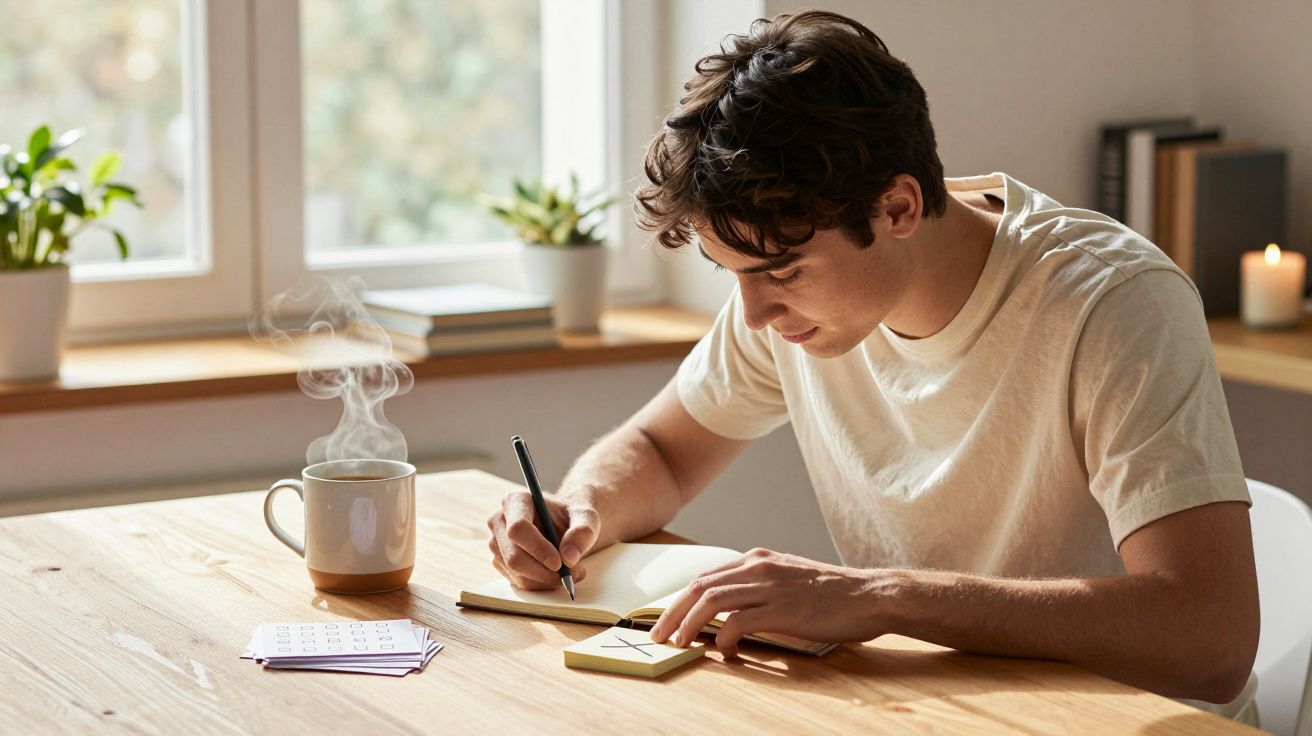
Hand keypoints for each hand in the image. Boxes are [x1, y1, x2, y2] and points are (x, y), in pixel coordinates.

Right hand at [486, 490, 599, 589]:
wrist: (565, 524)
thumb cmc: (572, 516)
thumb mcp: (586, 517)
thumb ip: (583, 532)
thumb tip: (569, 557)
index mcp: (515, 501)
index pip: (518, 528)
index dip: (537, 548)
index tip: (559, 563)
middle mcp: (500, 521)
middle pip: (513, 556)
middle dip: (543, 572)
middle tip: (569, 575)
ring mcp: (497, 543)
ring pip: (516, 573)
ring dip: (545, 580)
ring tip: (570, 572)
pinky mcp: (500, 561)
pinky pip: (518, 581)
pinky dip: (540, 584)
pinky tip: (556, 574)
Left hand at [648, 548, 889, 656]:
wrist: (869, 596)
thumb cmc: (832, 594)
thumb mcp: (788, 579)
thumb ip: (759, 587)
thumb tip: (729, 612)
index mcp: (758, 559)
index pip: (706, 577)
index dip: (681, 599)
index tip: (666, 619)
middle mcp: (759, 567)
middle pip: (700, 586)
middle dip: (673, 612)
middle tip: (659, 635)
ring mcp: (770, 586)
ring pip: (711, 600)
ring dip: (688, 624)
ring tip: (679, 644)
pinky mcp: (782, 609)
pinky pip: (738, 622)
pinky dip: (723, 637)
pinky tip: (725, 652)